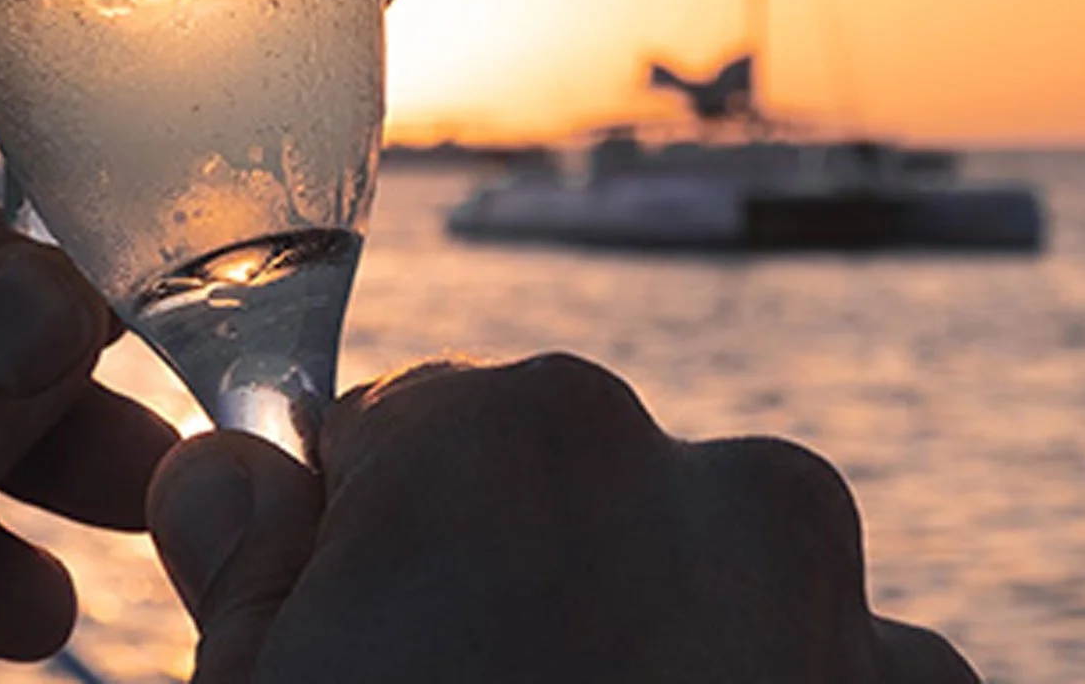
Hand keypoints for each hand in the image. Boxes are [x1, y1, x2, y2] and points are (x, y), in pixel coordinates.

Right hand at [148, 355, 975, 682]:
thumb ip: (248, 566)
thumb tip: (229, 477)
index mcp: (523, 442)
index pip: (410, 424)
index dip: (361, 535)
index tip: (353, 631)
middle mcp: (722, 488)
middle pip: (575, 504)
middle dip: (520, 594)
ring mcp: (855, 619)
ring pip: (712, 598)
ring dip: (657, 667)